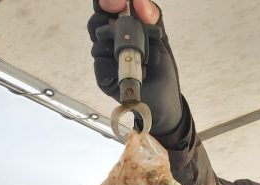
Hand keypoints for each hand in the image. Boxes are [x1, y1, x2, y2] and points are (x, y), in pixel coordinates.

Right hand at [88, 0, 182, 134]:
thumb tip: (139, 3)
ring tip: (143, 60)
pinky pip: (101, 65)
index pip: (106, 8)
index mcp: (121, 27)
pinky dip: (118, 68)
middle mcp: (109, 42)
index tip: (118, 3)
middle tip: (123, 29)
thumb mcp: (159, 38)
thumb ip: (151, 17)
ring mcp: (105, 60)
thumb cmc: (161, 69)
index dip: (107, 2)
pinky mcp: (103, 79)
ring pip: (98, 45)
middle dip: (108, 24)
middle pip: (95, 24)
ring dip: (121, 50)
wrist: (165, 99)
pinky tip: (137, 73)